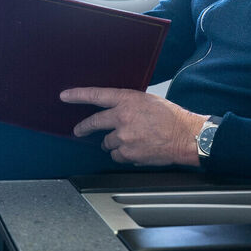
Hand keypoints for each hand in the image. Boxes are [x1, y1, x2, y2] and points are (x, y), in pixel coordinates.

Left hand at [60, 87, 206, 166]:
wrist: (186, 136)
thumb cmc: (172, 117)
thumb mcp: (148, 101)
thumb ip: (129, 105)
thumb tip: (117, 111)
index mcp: (127, 100)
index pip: (96, 95)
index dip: (77, 95)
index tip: (64, 96)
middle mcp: (122, 117)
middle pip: (94, 123)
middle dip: (83, 127)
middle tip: (79, 130)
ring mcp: (124, 137)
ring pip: (106, 143)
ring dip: (113, 143)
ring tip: (129, 140)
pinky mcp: (128, 153)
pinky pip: (117, 155)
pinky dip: (123, 154)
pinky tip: (135, 149)